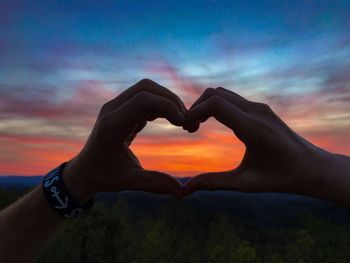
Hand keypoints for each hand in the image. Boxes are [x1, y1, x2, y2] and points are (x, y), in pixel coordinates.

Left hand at [63, 79, 186, 200]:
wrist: (84, 171)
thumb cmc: (103, 176)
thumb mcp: (129, 181)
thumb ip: (155, 184)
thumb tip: (182, 193)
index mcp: (112, 125)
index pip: (143, 100)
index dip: (167, 106)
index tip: (183, 123)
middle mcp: (112, 110)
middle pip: (146, 88)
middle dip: (170, 99)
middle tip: (185, 119)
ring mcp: (115, 107)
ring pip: (145, 89)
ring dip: (165, 100)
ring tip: (180, 120)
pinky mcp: (121, 110)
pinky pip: (143, 98)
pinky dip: (159, 105)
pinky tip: (170, 120)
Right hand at [184, 87, 331, 196]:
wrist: (312, 167)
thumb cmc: (281, 178)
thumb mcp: (245, 183)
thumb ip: (214, 183)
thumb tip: (187, 189)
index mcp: (253, 128)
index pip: (216, 103)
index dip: (195, 112)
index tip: (186, 128)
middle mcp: (256, 111)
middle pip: (216, 93)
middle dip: (196, 107)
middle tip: (189, 128)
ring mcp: (260, 108)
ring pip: (223, 93)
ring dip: (206, 105)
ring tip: (197, 126)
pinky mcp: (261, 109)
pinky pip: (233, 99)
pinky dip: (217, 106)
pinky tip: (212, 123)